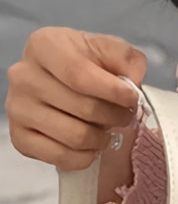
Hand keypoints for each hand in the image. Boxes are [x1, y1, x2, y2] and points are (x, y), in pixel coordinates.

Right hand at [6, 28, 146, 201]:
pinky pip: (62, 157)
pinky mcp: (20, 137)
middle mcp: (24, 76)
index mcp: (44, 46)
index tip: (132, 99)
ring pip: (76, 136)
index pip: (80, 75)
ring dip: (102, 138)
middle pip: (84, 109)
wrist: (65, 84)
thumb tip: (132, 82)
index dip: (115, 92)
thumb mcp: (112, 52)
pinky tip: (90, 144)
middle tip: (124, 116)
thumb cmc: (90, 66)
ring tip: (106, 129)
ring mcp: (17, 108)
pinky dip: (85, 156)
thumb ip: (127, 59)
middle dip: (116, 116)